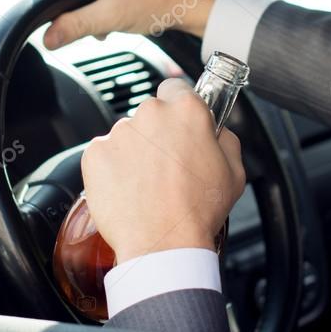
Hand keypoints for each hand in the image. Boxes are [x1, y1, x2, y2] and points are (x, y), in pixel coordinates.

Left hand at [81, 77, 245, 264]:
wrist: (163, 244)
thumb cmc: (198, 211)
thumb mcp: (235, 172)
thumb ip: (226, 139)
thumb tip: (217, 131)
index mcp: (186, 110)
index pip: (176, 87)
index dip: (178, 106)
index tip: (178, 124)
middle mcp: (150, 113)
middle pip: (150, 114)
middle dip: (157, 135)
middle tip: (167, 167)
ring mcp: (120, 133)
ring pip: (127, 136)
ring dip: (134, 154)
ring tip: (147, 186)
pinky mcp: (95, 154)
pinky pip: (104, 156)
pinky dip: (112, 170)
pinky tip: (128, 191)